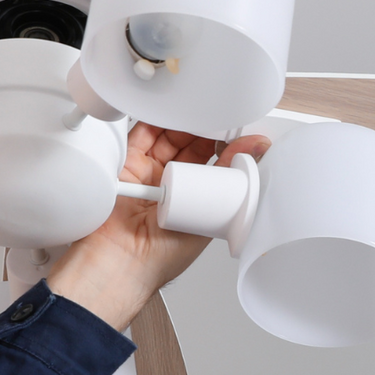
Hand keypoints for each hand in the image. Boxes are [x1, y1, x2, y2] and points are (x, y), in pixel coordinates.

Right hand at [48, 122, 271, 333]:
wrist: (123, 263)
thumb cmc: (161, 257)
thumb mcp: (205, 219)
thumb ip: (226, 185)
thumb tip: (252, 156)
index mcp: (191, 197)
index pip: (210, 162)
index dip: (224, 145)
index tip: (240, 132)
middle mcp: (169, 183)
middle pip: (189, 144)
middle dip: (205, 129)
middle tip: (221, 117)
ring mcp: (147, 171)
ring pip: (167, 135)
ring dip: (184, 122)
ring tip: (201, 112)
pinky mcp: (126, 163)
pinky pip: (141, 134)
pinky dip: (156, 120)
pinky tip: (171, 111)